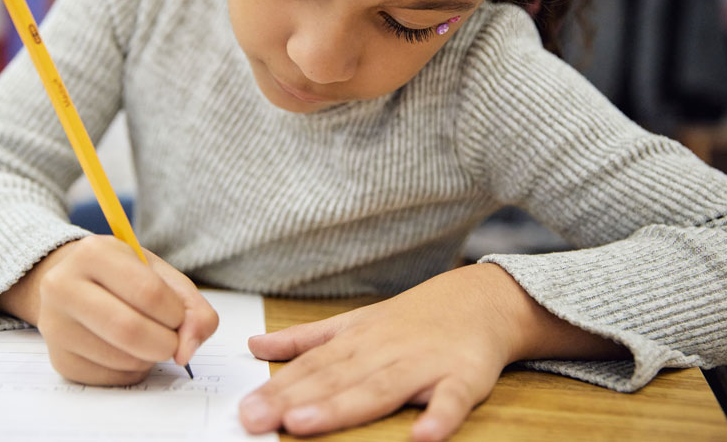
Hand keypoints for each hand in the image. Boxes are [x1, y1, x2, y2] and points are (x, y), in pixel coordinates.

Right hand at [0, 235, 218, 385]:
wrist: (73, 284)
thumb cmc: (122, 275)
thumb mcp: (158, 272)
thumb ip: (189, 305)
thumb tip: (187, 351)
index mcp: (92, 253)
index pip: (148, 292)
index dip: (176, 313)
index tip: (179, 316)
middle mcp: (63, 287)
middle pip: (129, 329)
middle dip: (167, 342)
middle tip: (174, 340)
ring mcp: (56, 326)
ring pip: (123, 358)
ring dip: (151, 357)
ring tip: (148, 338)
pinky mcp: (59, 360)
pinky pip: (112, 378)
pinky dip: (134, 370)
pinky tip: (128, 350)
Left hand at [238, 263, 623, 440]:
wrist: (481, 298)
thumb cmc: (412, 319)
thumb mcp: (355, 322)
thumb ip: (307, 339)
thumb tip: (256, 346)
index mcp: (357, 340)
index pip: (311, 366)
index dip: (277, 388)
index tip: (245, 408)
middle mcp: (384, 350)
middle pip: (334, 379)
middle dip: (293, 401)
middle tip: (255, 419)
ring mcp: (423, 363)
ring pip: (379, 388)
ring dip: (343, 407)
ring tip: (306, 425)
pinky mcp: (464, 377)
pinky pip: (452, 400)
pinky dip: (439, 417)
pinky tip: (424, 437)